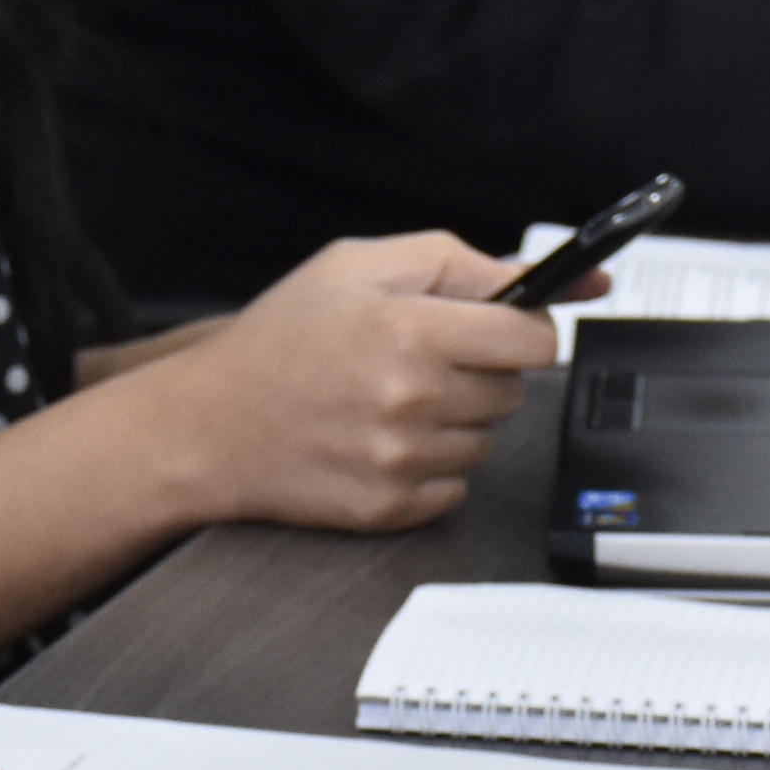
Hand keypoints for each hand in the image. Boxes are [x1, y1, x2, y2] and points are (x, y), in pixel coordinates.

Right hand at [140, 231, 569, 532]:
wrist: (210, 425)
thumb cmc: (282, 339)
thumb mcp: (359, 265)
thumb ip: (459, 262)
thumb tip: (560, 278)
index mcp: (412, 331)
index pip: (536, 340)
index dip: (525, 329)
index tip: (501, 329)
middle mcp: (414, 400)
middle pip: (515, 391)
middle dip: (481, 371)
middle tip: (420, 359)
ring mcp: (404, 461)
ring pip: (486, 440)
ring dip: (455, 420)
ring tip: (391, 400)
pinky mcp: (393, 507)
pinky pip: (457, 486)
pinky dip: (432, 466)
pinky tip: (381, 440)